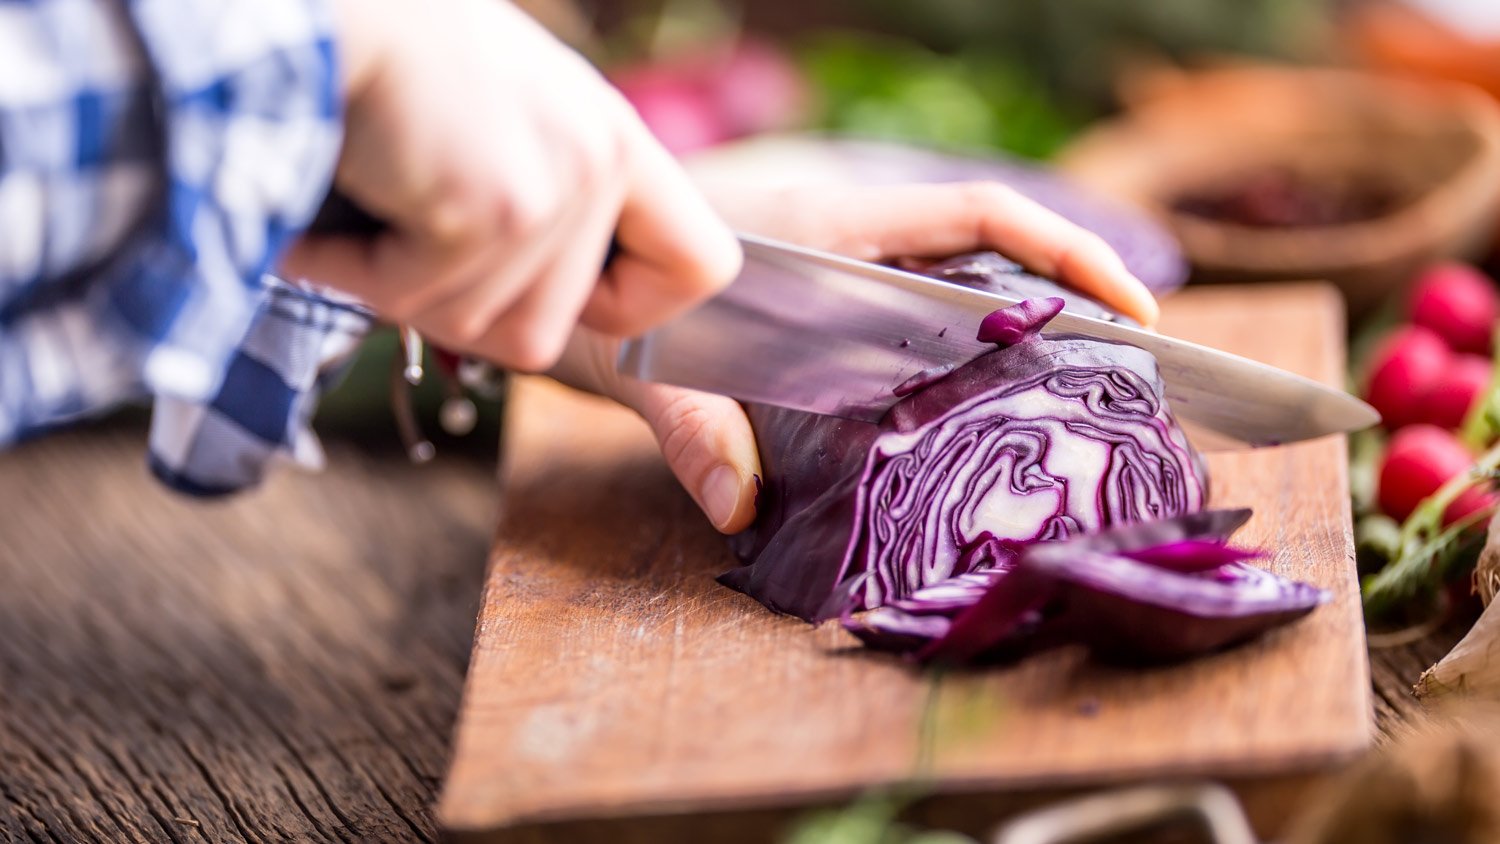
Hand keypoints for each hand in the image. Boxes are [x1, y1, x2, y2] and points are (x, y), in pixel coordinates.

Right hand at [281, 0, 740, 371]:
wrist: (312, 2)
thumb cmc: (388, 63)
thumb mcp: (504, 128)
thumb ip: (547, 210)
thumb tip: (537, 322)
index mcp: (615, 142)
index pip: (703, 266)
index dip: (628, 307)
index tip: (568, 294)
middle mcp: (601, 160)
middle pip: (545, 334)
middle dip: (453, 307)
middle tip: (400, 235)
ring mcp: (555, 187)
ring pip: (478, 329)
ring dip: (394, 284)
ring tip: (369, 197)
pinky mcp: (493, 209)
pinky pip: (414, 299)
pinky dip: (348, 267)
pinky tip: (335, 198)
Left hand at [552, 182, 1160, 532]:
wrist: (551, 258)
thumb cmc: (600, 292)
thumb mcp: (644, 367)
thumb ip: (692, 431)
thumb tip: (741, 511)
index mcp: (827, 230)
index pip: (975, 218)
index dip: (1064, 251)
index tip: (1133, 307)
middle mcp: (845, 240)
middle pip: (989, 254)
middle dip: (1070, 299)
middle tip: (1131, 376)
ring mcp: (837, 269)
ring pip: (956, 286)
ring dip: (1022, 327)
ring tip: (1077, 397)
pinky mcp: (819, 302)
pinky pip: (912, 315)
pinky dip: (959, 350)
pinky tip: (975, 408)